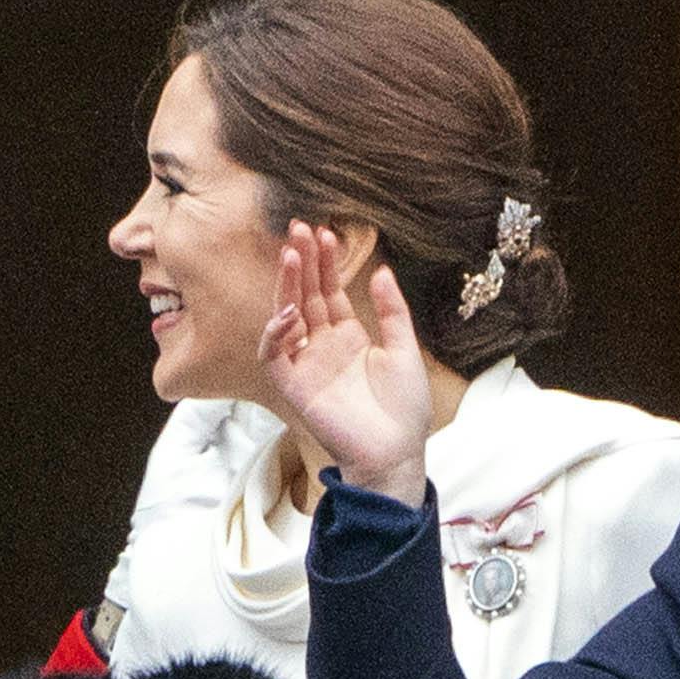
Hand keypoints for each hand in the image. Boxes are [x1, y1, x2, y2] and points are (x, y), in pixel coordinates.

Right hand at [254, 222, 439, 503]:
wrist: (397, 450)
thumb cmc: (404, 408)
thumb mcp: (405, 349)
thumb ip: (392, 311)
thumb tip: (380, 271)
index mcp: (348, 337)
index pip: (329, 291)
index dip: (324, 263)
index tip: (324, 233)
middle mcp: (323, 346)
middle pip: (304, 295)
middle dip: (300, 263)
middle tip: (297, 228)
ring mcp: (306, 364)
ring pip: (285, 317)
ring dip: (285, 287)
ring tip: (290, 255)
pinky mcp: (294, 386)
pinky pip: (274, 355)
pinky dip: (276, 333)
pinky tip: (290, 312)